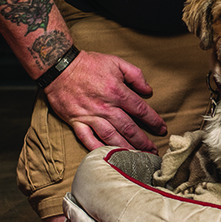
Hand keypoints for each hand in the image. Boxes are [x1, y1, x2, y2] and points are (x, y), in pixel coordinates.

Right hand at [43, 50, 167, 151]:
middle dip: (143, 141)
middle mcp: (105, 107)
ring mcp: (90, 116)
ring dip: (125, 149)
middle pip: (128, 128)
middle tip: (153, 152)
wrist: (59, 66)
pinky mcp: (76, 121)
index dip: (153, 121)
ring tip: (136, 159)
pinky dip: (98, 149)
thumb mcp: (116, 62)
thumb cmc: (89, 64)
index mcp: (117, 91)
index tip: (162, 129)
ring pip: (111, 137)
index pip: (140, 109)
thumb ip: (135, 75)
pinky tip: (108, 158)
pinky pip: (88, 139)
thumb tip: (148, 90)